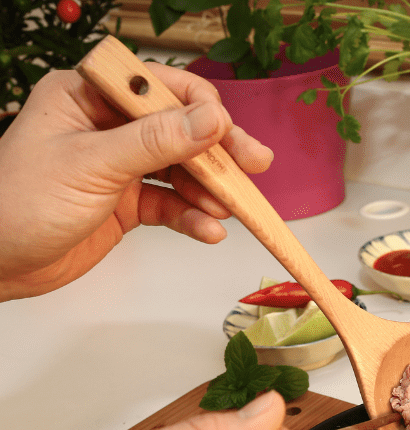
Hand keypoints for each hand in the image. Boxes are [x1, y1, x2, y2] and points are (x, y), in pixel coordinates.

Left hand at [0, 65, 273, 300]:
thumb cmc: (18, 204)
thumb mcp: (92, 165)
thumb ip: (155, 142)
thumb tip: (211, 119)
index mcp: (89, 96)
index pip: (159, 88)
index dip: (199, 108)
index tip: (226, 134)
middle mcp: (108, 125)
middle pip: (180, 128)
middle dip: (217, 151)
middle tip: (255, 165)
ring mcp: (120, 165)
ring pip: (182, 169)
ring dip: (209, 190)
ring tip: (229, 210)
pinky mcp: (127, 203)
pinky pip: (172, 204)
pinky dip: (193, 217)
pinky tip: (208, 230)